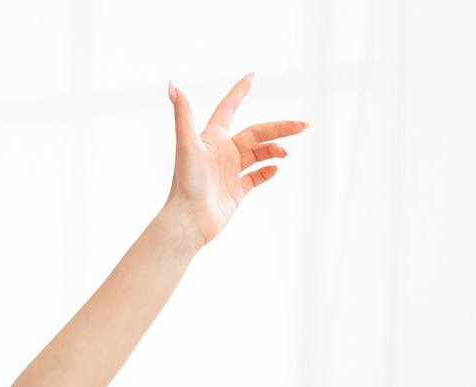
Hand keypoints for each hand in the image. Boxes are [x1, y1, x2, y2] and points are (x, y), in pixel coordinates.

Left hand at [165, 73, 306, 245]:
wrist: (189, 220)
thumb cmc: (186, 183)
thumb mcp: (186, 145)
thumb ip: (183, 115)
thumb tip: (173, 85)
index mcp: (212, 138)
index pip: (228, 109)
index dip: (239, 92)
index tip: (252, 76)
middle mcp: (222, 152)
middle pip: (256, 133)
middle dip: (279, 128)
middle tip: (302, 126)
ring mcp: (229, 172)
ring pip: (259, 154)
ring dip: (275, 150)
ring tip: (286, 153)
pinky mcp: (235, 191)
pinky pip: (256, 177)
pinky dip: (267, 171)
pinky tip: (276, 168)